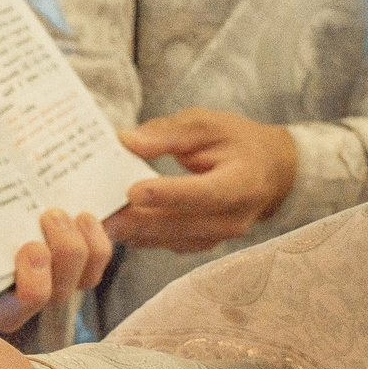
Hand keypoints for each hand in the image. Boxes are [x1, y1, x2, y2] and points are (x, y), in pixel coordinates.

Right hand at [0, 208, 113, 334]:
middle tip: (49, 215)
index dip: (29, 287)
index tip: (31, 249)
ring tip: (65, 212)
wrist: (23, 184)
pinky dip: (98, 239)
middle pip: (49, 294)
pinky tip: (86, 216)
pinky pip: (97, 266)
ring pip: (77, 282)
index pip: (9, 312)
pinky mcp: (82, 266)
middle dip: (56, 255)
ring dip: (75, 244)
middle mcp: (22, 299)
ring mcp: (55, 284)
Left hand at [105, 109, 298, 251]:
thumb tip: (127, 141)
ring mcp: (218, 237)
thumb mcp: (208, 124)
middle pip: (182, 223)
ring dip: (135, 231)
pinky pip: (167, 243)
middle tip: (101, 215)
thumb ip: (169, 133)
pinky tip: (115, 224)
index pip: (205, 193)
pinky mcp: (202, 244)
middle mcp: (233, 218)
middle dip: (138, 220)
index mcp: (243, 183)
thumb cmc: (237, 142)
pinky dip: (141, 235)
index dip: (169, 194)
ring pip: (170, 239)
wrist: (269, 173)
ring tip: (99, 221)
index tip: (134, 191)